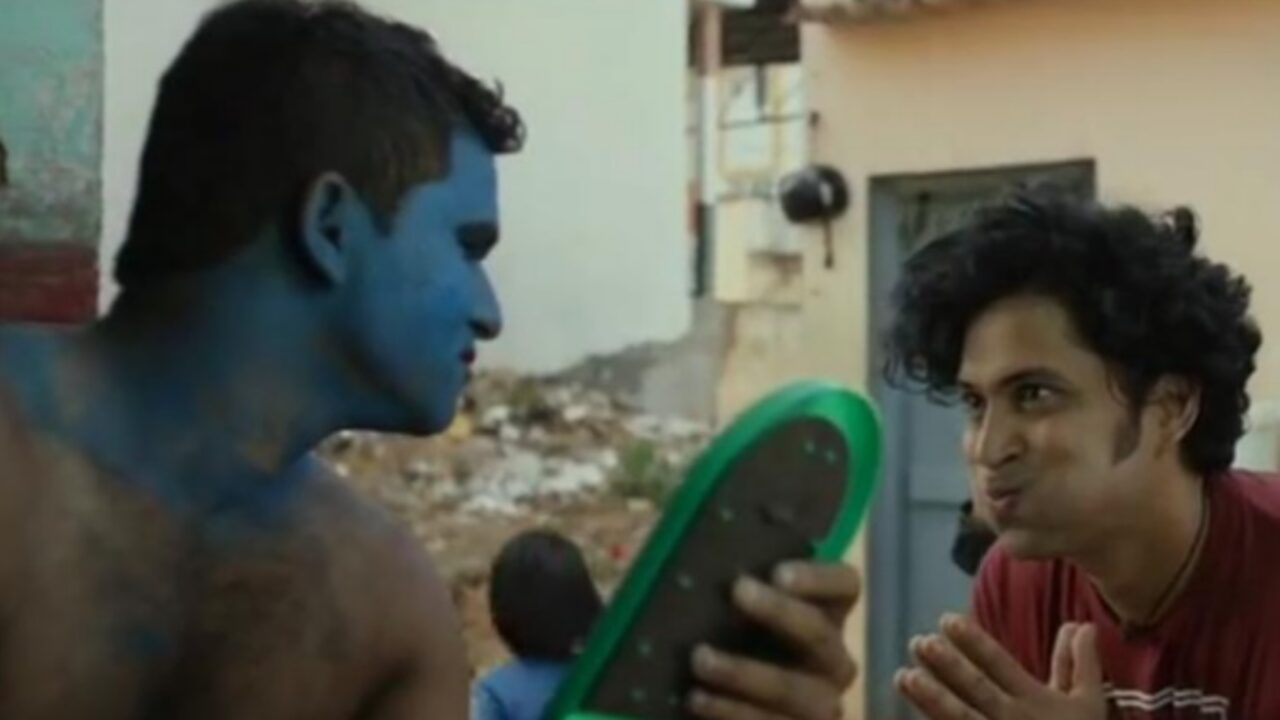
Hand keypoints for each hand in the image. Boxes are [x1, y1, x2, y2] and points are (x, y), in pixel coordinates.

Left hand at [687, 560, 859, 719]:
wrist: (702, 697)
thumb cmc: (712, 636)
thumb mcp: (709, 597)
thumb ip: (704, 561)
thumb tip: (672, 521)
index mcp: (822, 614)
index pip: (845, 585)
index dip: (819, 577)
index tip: (778, 572)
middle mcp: (829, 659)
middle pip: (820, 633)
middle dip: (780, 613)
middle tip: (737, 591)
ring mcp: (817, 706)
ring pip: (795, 691)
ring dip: (746, 673)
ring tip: (700, 659)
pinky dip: (731, 712)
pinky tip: (697, 698)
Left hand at [896, 614, 1106, 719]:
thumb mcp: (1088, 704)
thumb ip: (1080, 664)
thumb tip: (1080, 624)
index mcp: (1036, 700)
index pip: (1000, 665)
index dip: (974, 643)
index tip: (946, 620)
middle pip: (977, 690)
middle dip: (950, 667)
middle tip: (920, 642)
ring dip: (933, 700)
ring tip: (903, 677)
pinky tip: (908, 718)